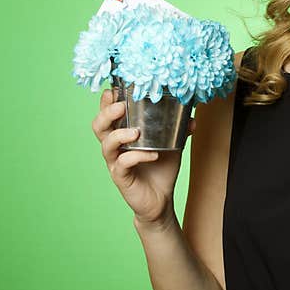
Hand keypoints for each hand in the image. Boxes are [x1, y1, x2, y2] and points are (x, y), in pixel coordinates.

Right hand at [92, 87, 195, 224]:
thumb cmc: (161, 168)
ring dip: (120, 134)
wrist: (161, 199)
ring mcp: (115, 162)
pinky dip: (138, 156)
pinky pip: (123, 164)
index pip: (107, 114)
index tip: (114, 89)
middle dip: (107, 113)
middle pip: (98, 126)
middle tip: (122, 106)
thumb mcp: (171, 145)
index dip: (106, 101)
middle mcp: (114, 147)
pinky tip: (153, 155)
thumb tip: (191, 117)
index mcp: (122, 134)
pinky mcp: (121, 178)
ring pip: (106, 144)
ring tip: (136, 132)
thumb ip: (178, 130)